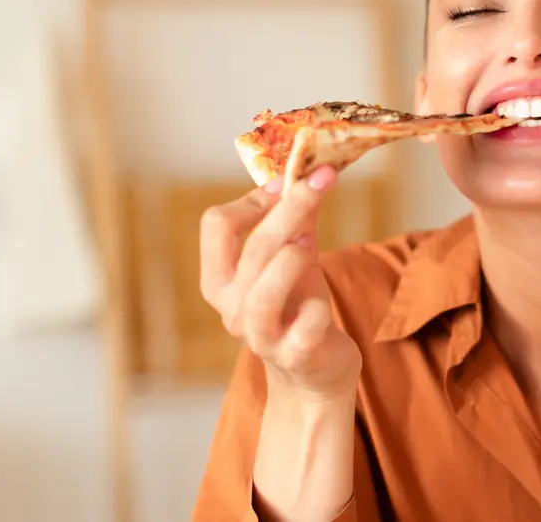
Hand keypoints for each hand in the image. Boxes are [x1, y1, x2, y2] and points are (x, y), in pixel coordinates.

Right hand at [199, 167, 361, 402]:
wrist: (314, 371)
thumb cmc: (297, 307)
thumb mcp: (292, 259)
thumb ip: (295, 220)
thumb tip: (306, 170)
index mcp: (219, 280)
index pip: (217, 225)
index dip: (254, 197)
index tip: (290, 181)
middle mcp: (232, 308)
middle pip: (252, 249)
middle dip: (290, 208)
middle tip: (323, 178)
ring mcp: (262, 336)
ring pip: (264, 292)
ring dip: (292, 259)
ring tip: (311, 243)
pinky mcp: (296, 356)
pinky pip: (304, 327)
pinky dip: (317, 308)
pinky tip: (324, 305)